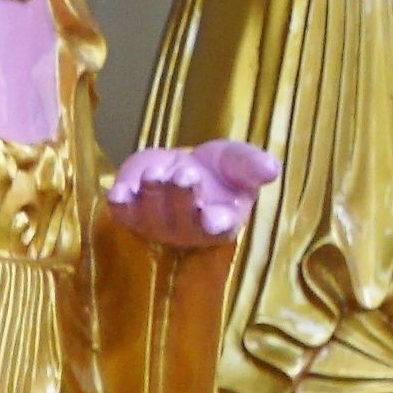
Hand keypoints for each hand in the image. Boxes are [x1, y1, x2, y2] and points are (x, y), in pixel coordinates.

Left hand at [106, 138, 279, 248]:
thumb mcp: (238, 162)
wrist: (181, 165)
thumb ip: (253, 166)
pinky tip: (119, 192)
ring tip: (157, 173)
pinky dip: (119, 203)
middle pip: (182, 221)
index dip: (213, 224)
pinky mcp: (129, 215)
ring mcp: (156, 226)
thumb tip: (272, 169)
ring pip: (151, 216)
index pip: (217, 230)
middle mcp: (187, 230)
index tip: (211, 215)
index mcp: (221, 222)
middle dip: (181, 197)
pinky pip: (121, 214)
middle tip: (183, 175)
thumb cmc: (218, 170)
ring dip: (153, 193)